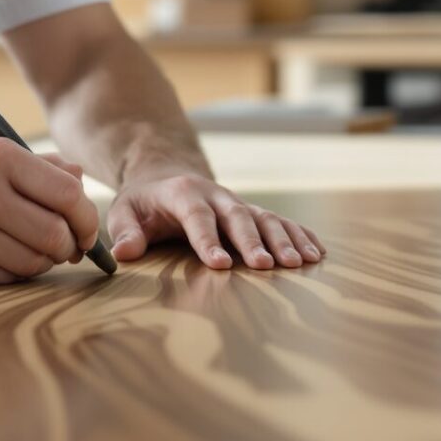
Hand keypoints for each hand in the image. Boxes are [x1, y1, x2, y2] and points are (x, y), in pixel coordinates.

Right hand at [0, 140, 101, 284]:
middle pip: (56, 235)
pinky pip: (8, 278)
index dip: (88, 218)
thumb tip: (83, 184)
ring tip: (31, 248)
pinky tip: (3, 256)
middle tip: (66, 247)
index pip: (68, 195)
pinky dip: (15, 272)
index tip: (86, 229)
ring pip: (35, 262)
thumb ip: (43, 167)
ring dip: (42, 261)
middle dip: (70, 246)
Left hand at [106, 171, 322, 271]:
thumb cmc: (143, 202)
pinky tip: (317, 252)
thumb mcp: (124, 211)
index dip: (208, 240)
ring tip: (299, 262)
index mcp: (183, 194)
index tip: (219, 264)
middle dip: (252, 241)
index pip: (197, 217)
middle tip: (265, 266)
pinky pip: (281, 221)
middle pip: (238, 216)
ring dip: (283, 239)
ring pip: (265, 218)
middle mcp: (216, 195)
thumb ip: (124, 231)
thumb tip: (124, 253)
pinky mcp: (252, 212)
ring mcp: (238, 203)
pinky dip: (300, 234)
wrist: (166, 175)